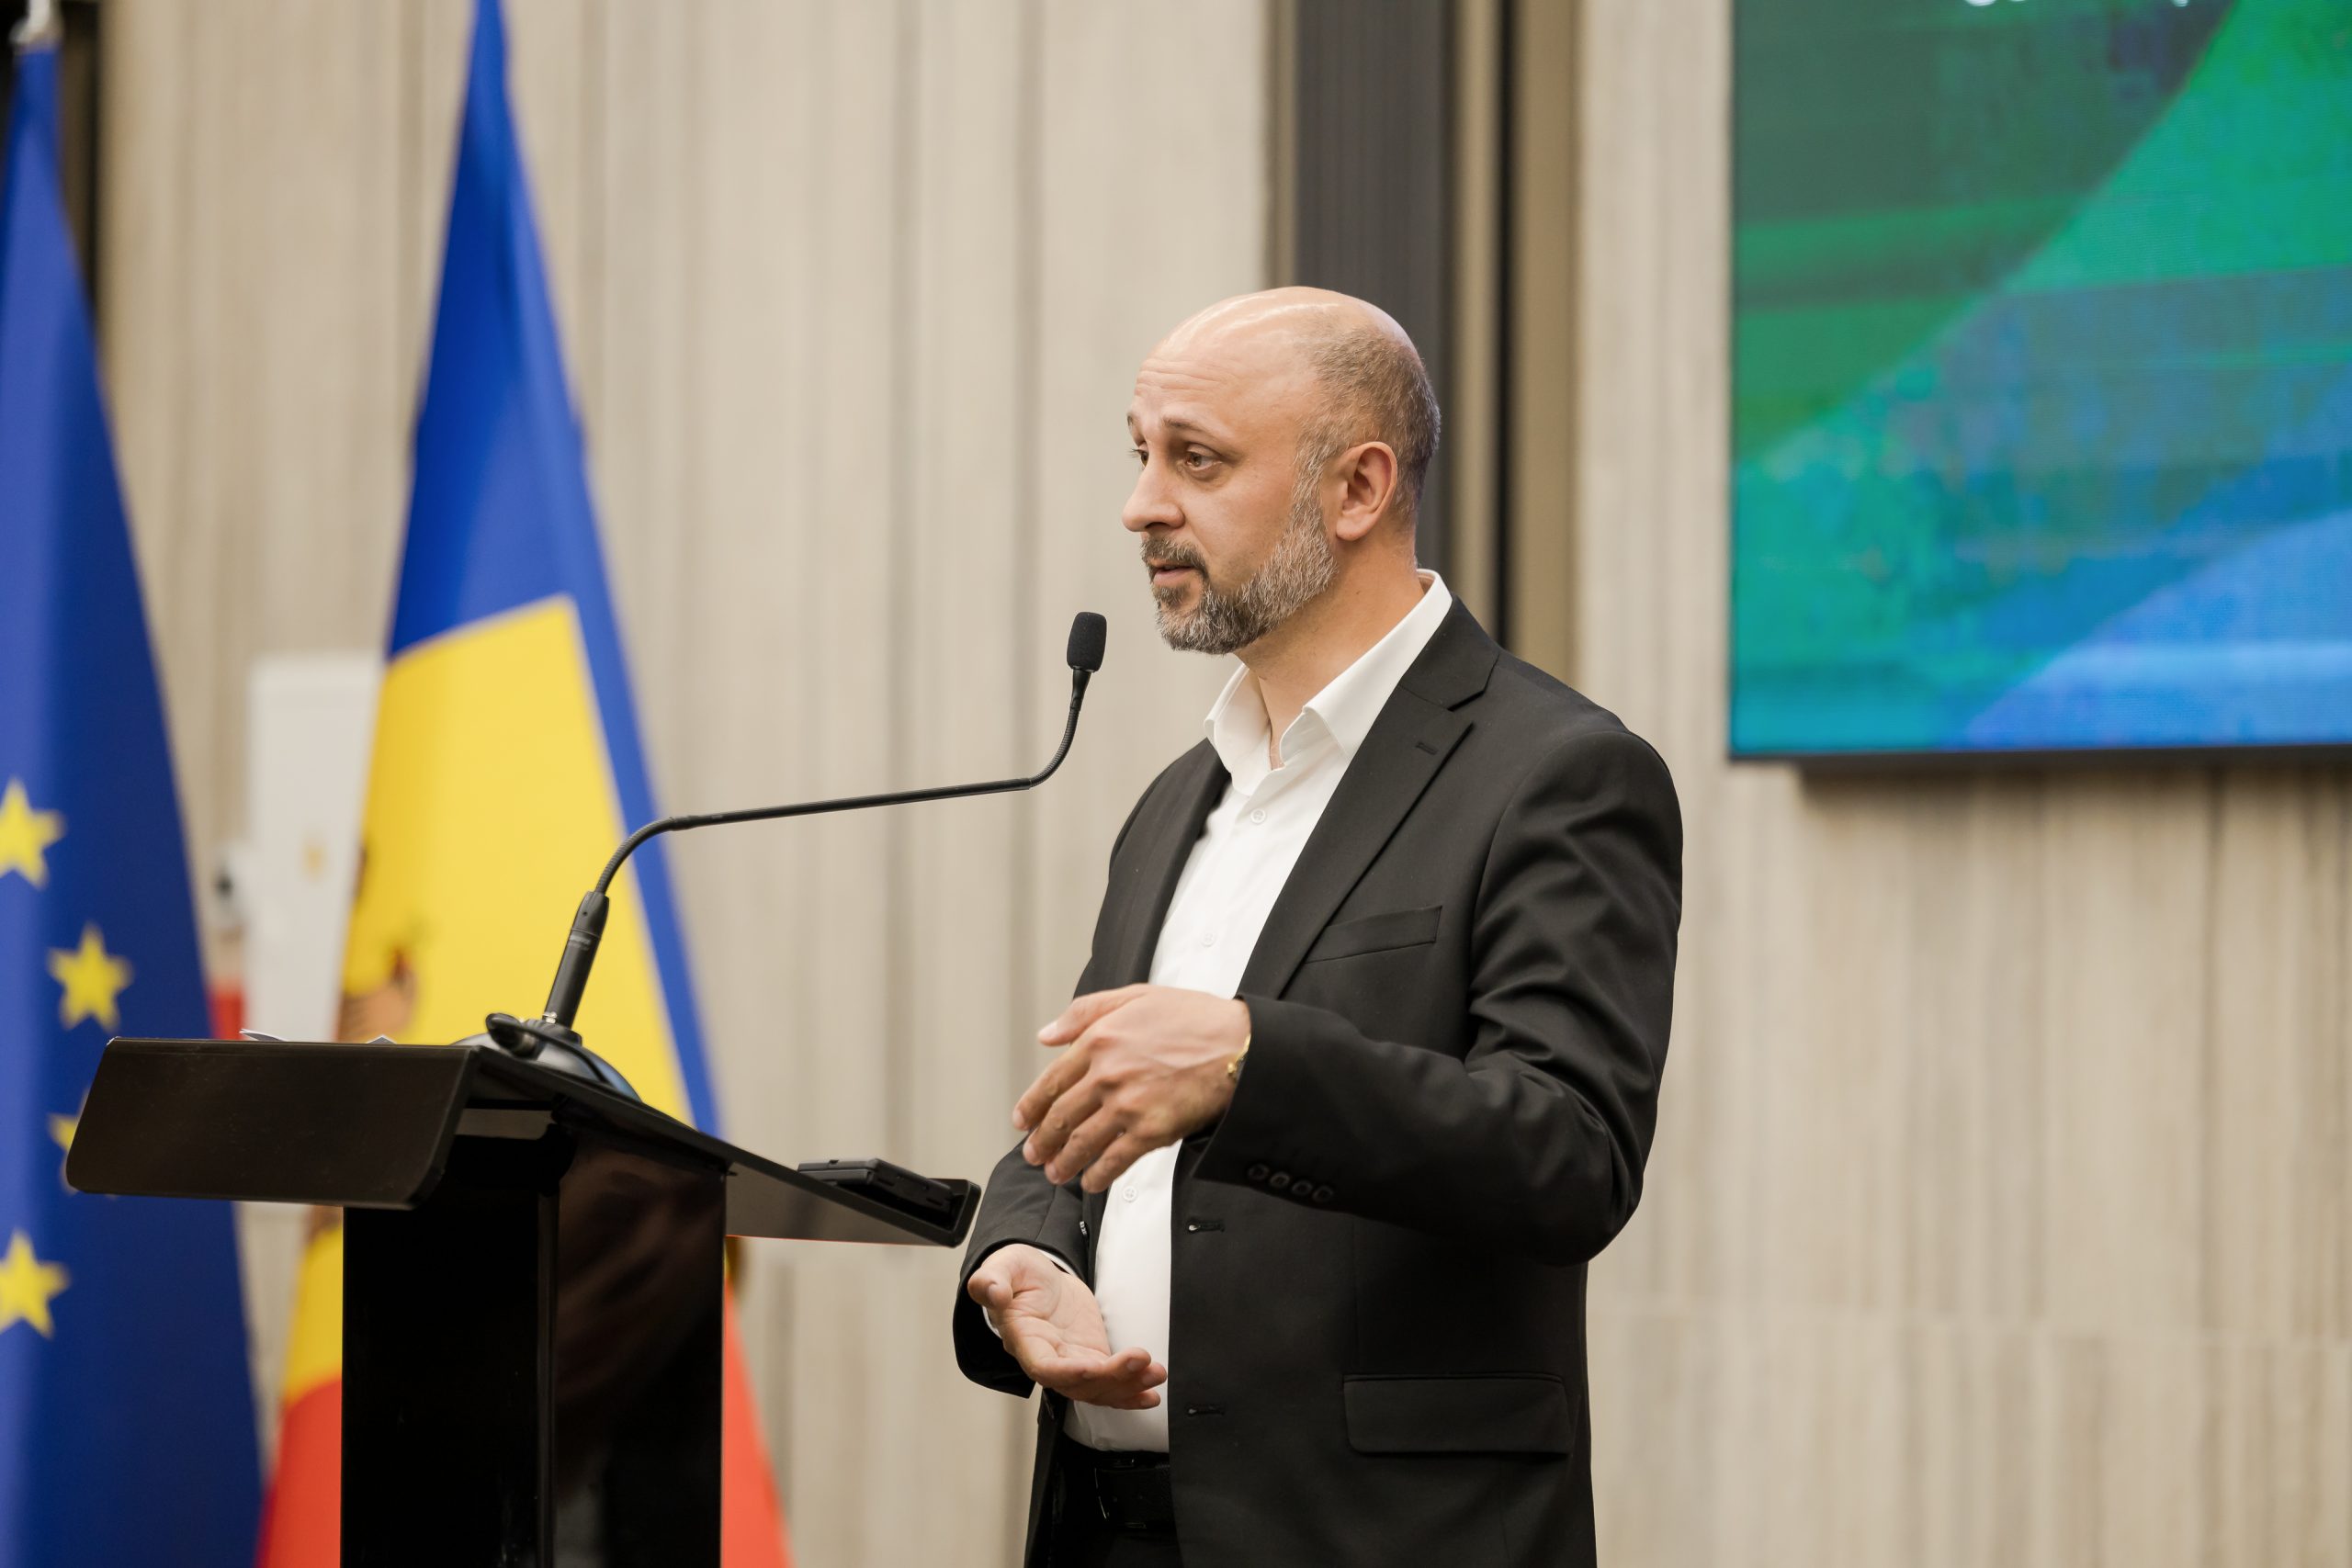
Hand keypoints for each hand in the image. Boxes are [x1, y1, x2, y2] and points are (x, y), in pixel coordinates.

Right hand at [966, 1244, 1165, 1408]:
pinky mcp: (1092, 1358)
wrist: (1037, 1280)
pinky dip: (1131, 1390)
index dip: (1066, 1372)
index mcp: (1026, 1341)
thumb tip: (992, 1291)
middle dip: (1111, 1379)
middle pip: (1078, 1384)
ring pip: (1098, 1389)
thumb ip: (991, 1280)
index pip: (1043, 1367)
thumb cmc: (1017, 1276)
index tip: (1091, 1367)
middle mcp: (1050, 1360)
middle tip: (1140, 1362)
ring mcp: (1072, 1362)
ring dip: (1128, 1386)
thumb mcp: (1002, 1267)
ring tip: (1155, 1373)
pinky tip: (1151, 1393)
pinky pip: (1110, 1383)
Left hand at [1014, 985, 1248, 1191]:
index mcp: (1099, 1040)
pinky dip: (1098, 1175)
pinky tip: (1091, 1181)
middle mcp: (1107, 1075)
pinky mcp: (1151, 1131)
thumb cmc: (1195, 1019)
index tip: (1023, 1120)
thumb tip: (1048, 1034)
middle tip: (1034, 1154)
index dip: (1032, 1106)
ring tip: (1056, 1173)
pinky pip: (1115, 1160)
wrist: (1239, 1046)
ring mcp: (1127, 1106)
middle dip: (1042, 1141)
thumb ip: (1085, 1012)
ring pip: (1082, 1143)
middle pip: (1061, 1117)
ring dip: (1064, 1162)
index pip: (1052, 1080)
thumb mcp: (1135, 996)